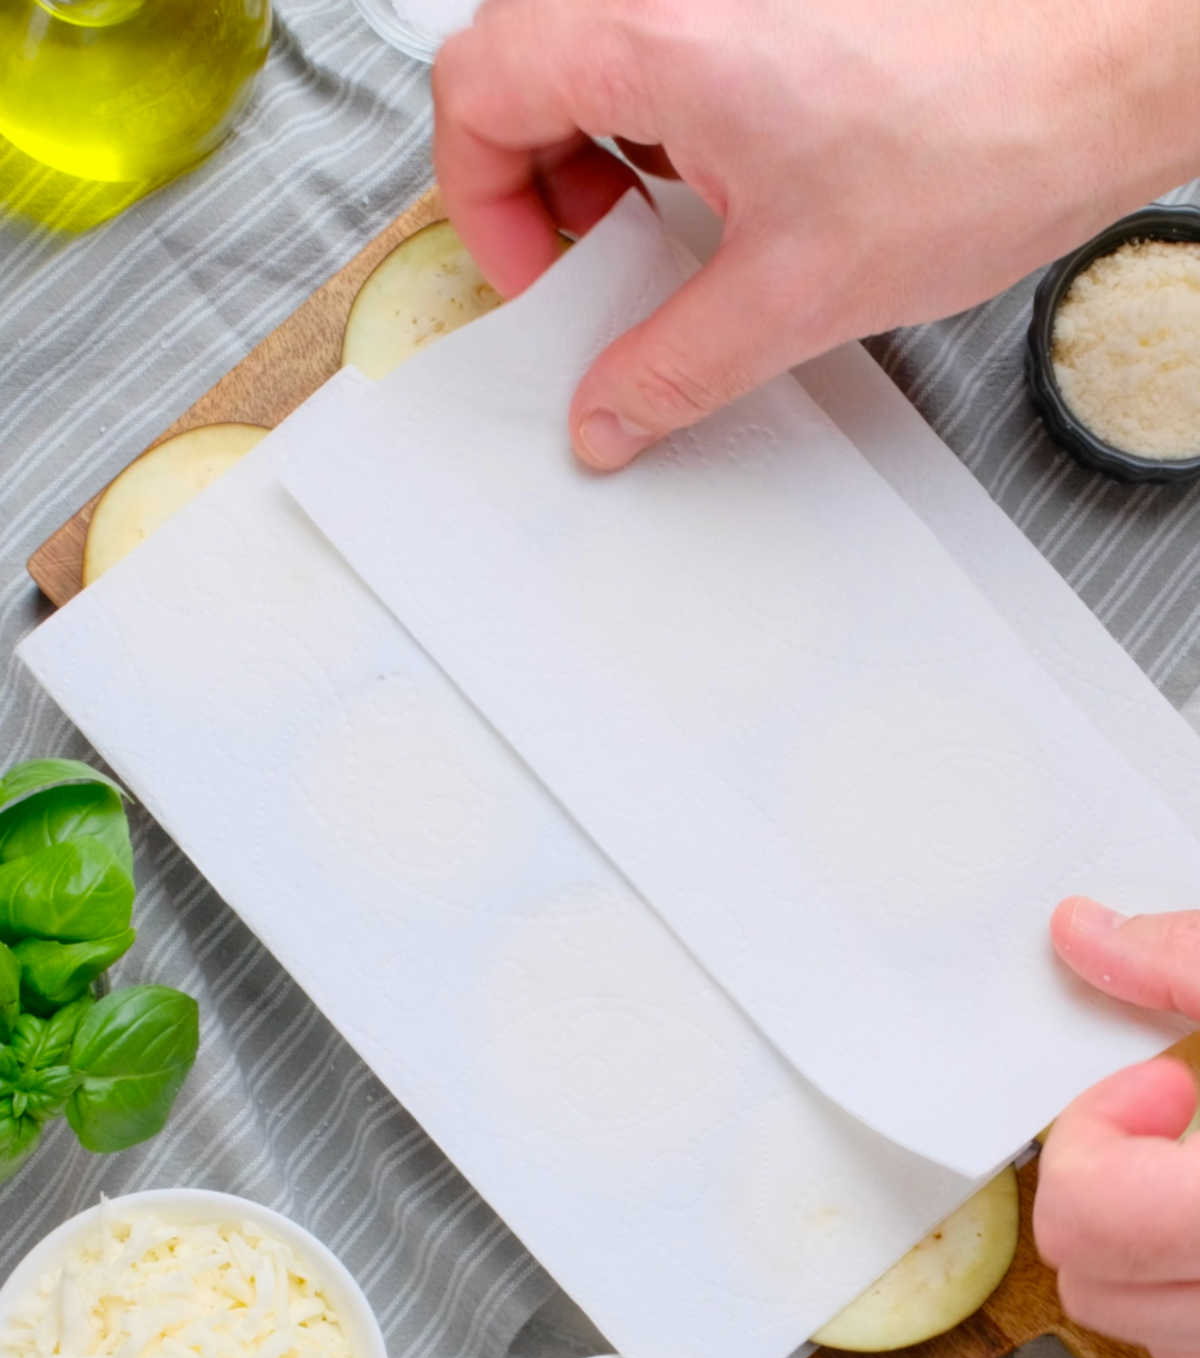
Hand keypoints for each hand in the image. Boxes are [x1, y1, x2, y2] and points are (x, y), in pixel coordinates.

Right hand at [433, 0, 1199, 467]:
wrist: (1106, 72)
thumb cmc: (981, 139)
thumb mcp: (794, 297)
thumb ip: (671, 369)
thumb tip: (606, 419)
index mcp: (657, 35)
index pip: (478, 86)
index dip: (480, 199)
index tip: (540, 273)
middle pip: (522, 59)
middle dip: (534, 176)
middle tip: (590, 258)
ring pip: (591, 46)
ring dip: (599, 145)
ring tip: (665, 228)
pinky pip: (668, 40)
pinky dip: (664, 115)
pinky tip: (724, 187)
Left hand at [1036, 897, 1199, 1357]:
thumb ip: (1192, 965)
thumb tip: (1083, 935)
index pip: (1096, 1216)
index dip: (1097, 1137)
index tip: (1158, 1086)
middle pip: (1093, 1287)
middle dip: (1108, 1192)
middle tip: (1175, 1119)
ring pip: (1146, 1337)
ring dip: (1147, 1254)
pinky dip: (1194, 1297)